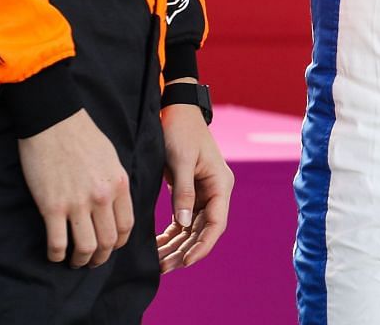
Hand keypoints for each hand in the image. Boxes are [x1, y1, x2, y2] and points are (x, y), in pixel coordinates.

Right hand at [17, 108, 132, 267]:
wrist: (53, 121)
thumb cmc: (82, 135)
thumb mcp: (111, 158)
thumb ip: (115, 183)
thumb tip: (114, 206)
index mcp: (119, 184)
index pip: (127, 226)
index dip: (119, 243)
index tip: (111, 247)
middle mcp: (102, 197)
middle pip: (108, 242)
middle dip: (101, 257)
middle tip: (92, 260)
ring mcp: (77, 203)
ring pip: (85, 247)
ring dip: (80, 260)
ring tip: (74, 261)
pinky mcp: (52, 207)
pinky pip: (57, 242)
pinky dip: (56, 254)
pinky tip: (55, 254)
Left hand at [155, 98, 234, 270]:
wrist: (176, 110)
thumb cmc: (180, 130)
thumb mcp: (180, 160)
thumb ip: (183, 192)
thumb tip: (183, 224)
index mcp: (220, 183)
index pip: (216, 223)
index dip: (202, 246)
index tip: (185, 262)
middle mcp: (216, 191)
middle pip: (203, 230)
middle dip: (185, 251)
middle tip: (164, 269)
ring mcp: (204, 192)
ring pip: (192, 229)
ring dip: (177, 246)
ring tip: (159, 264)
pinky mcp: (190, 192)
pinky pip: (183, 220)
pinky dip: (172, 234)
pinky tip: (158, 247)